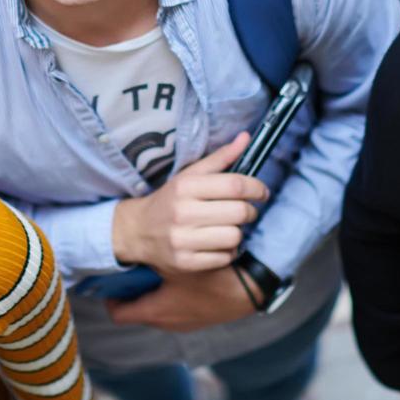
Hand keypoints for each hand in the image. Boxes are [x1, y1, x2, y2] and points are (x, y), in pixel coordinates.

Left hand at [107, 266, 256, 331]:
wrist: (250, 290)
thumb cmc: (211, 277)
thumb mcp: (177, 262)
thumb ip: (155, 257)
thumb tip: (136, 244)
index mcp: (155, 311)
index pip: (119, 313)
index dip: (111, 297)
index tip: (110, 281)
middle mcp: (167, 322)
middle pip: (138, 311)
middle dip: (134, 292)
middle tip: (135, 269)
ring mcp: (184, 323)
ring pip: (157, 309)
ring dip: (154, 292)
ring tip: (156, 268)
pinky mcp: (199, 318)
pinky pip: (176, 309)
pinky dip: (172, 295)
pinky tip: (180, 274)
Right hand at [111, 132, 267, 274]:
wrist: (138, 231)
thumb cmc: (170, 200)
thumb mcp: (190, 175)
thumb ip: (220, 158)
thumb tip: (246, 137)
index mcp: (186, 186)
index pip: (235, 184)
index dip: (256, 188)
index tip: (261, 192)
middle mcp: (183, 212)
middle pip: (239, 212)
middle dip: (250, 211)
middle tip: (244, 210)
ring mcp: (183, 240)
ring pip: (235, 236)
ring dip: (238, 232)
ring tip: (228, 227)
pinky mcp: (186, 262)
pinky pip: (225, 257)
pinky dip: (227, 250)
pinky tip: (217, 243)